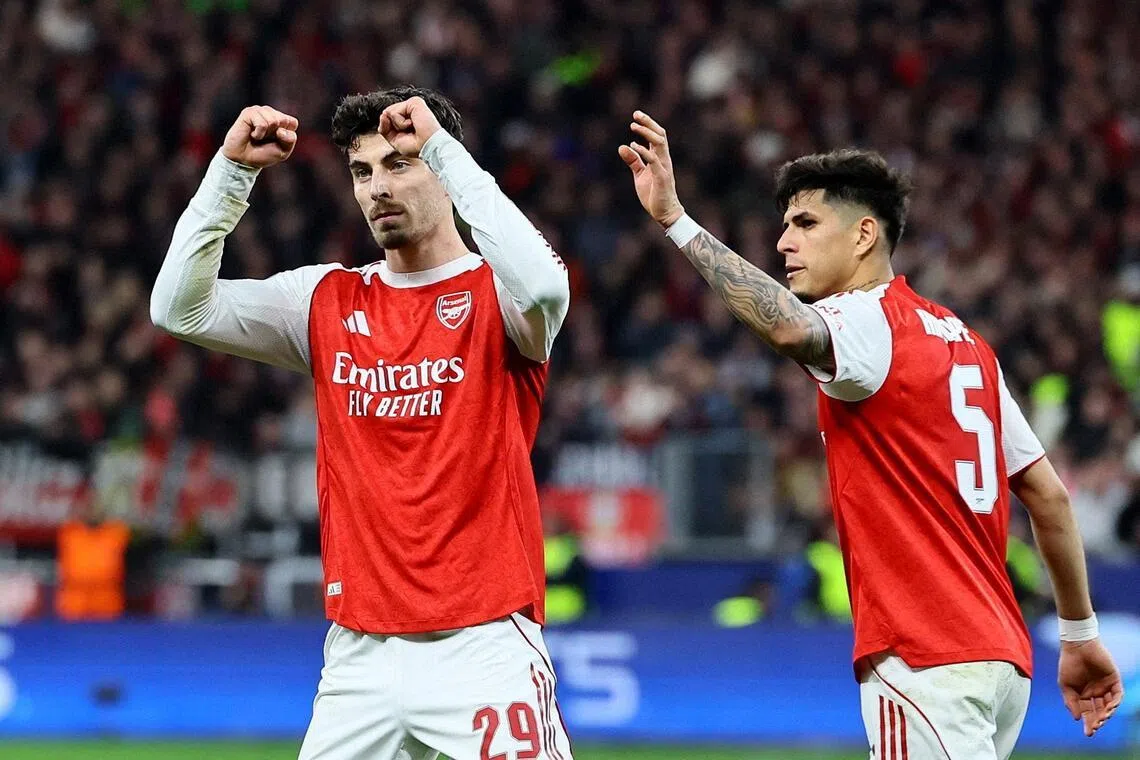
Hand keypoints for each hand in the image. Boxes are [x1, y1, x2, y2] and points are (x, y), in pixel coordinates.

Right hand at [221, 106, 298, 168]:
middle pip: (283, 120)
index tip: (276, 141)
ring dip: (266, 134)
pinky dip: (258, 134)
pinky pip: (262, 123)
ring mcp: (259, 111)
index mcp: (281, 120)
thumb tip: (280, 130)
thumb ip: (290, 140)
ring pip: (273, 120)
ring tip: (257, 136)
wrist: (243, 160)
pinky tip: (252, 134)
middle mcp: (270, 113)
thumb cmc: (263, 154)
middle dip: (275, 135)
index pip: (293, 122)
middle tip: (264, 139)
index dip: (286, 136)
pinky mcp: (249, 112)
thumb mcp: (283, 151)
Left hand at [379, 97, 442, 156]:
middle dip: (393, 127)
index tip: (405, 136)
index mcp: (407, 117)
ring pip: (389, 112)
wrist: (428, 147)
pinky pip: (394, 112)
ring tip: (412, 128)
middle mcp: (410, 109)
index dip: (389, 128)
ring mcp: (412, 105)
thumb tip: (383, 114)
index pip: (388, 118)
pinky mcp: (414, 102)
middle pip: (387, 114)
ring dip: (398, 126)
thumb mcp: (395, 140)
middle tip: (409, 132)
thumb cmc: (417, 146)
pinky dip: (400, 122)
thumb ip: (385, 129)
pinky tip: (412, 124)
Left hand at [618, 111, 684, 228]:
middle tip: (635, 114)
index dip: (648, 124)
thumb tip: (623, 147)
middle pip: (660, 135)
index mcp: (659, 158)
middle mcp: (664, 160)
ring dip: (647, 133)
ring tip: (634, 127)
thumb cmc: (654, 193)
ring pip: (660, 144)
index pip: (657, 136)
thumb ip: (633, 161)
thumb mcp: (640, 175)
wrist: (664, 213)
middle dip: (648, 123)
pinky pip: (654, 160)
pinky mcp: (662, 177)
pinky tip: (634, 145)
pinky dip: (644, 151)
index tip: (636, 116)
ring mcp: (664, 167)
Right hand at [1058, 639, 1124, 736]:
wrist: (1077, 646)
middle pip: (1100, 711)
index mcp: (1084, 694)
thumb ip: (1070, 702)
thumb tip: (1077, 718)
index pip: (1088, 712)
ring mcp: (1106, 687)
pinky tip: (1109, 708)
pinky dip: (1115, 703)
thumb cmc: (1068, 664)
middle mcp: (1096, 693)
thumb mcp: (1065, 685)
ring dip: (1107, 714)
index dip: (1089, 723)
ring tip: (1102, 719)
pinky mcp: (1114, 680)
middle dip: (1098, 721)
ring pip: (1110, 705)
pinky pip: (1118, 695)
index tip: (1088, 733)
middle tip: (1095, 728)